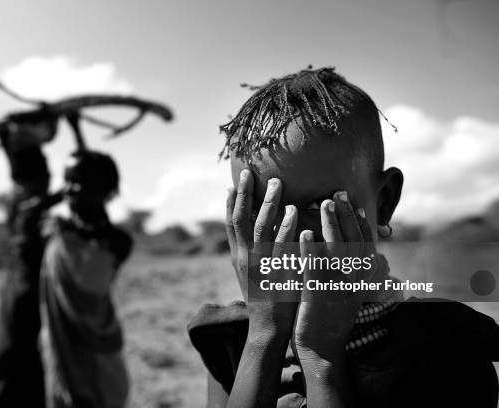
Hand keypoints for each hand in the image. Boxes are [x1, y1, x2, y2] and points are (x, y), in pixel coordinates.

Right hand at [225, 169, 298, 335]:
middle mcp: (243, 258)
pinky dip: (285, 226)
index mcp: (237, 257)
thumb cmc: (264, 300)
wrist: (268, 328)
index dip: (231, 202)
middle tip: (250, 172)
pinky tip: (293, 211)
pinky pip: (280, 246)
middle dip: (245, 194)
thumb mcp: (251, 275)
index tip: (233, 183)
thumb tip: (253, 234)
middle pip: (240, 219)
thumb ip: (251, 254)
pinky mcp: (276, 273)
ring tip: (277, 183)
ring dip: (267, 203)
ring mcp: (258, 265)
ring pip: (259, 227)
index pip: (230, 224)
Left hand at [294, 191, 375, 360]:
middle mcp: (355, 282)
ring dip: (331, 224)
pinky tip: (305, 232)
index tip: (354, 202)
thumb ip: (349, 270)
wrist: (322, 351)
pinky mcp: (320, 297)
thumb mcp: (347, 291)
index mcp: (362, 280)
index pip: (364, 245)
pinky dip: (312, 249)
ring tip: (323, 203)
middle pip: (353, 241)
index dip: (359, 222)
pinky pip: (316, 268)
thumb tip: (351, 247)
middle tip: (336, 193)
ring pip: (337, 250)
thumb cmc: (330, 317)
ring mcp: (339, 289)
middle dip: (345, 215)